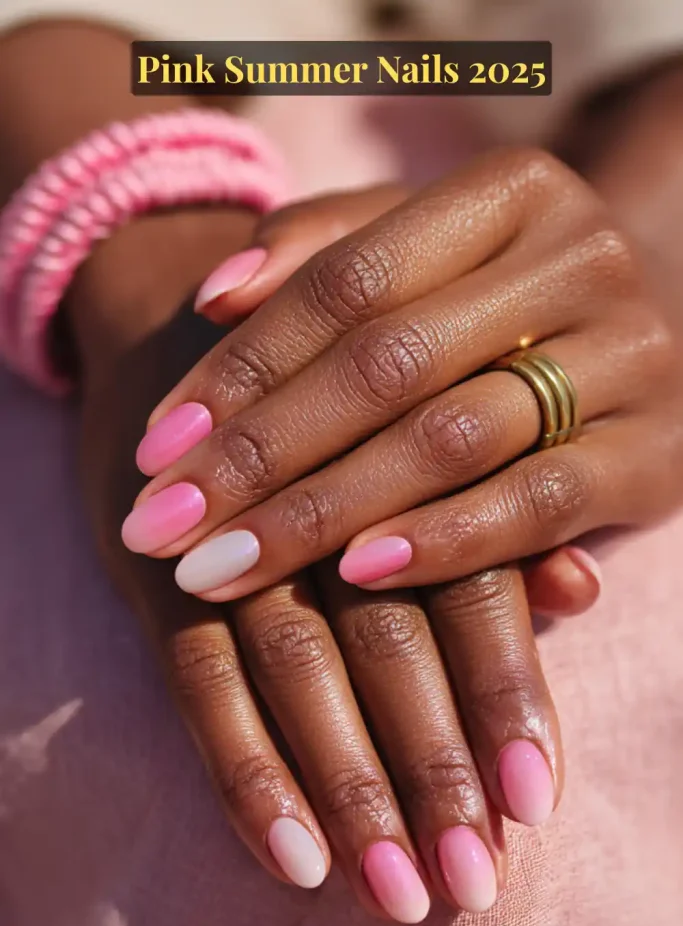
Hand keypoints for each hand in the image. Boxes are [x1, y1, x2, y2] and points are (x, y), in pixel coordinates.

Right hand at [70, 207, 562, 924]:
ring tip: (393, 891)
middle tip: (472, 877)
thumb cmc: (330, 391)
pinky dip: (244, 767)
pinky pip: (198, 678)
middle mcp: (314, 492)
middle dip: (431, 760)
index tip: (537, 801)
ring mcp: (226, 530)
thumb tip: (584, 590)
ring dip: (346, 782)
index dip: (504, 688)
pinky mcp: (156, 567)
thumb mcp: (417, 426)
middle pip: (386, 633)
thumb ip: (497, 506)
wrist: (182, 326)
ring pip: (295, 663)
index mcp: (399, 446)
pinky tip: (287, 855)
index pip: (468, 579)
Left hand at [120, 148, 669, 605]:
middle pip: (387, 365)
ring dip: (323, 513)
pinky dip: (444, 543)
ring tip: (222, 567)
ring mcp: (629, 359)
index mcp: (512, 193)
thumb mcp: (417, 248)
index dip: (241, 368)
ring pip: (451, 439)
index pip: (348, 282)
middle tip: (161, 526)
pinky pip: (539, 506)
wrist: (646, 330)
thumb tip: (214, 297)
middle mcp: (581, 260)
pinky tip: (356, 576)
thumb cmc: (498, 294)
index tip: (155, 448)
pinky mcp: (656, 457)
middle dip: (259, 456)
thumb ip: (318, 251)